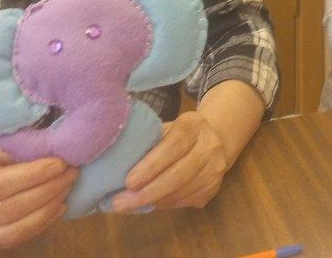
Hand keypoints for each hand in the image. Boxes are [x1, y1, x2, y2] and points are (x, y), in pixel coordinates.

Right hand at [0, 138, 77, 250]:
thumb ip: (16, 147)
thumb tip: (54, 147)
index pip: (2, 183)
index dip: (35, 175)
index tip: (61, 162)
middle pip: (12, 207)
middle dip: (48, 189)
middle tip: (71, 172)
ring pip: (18, 227)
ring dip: (49, 207)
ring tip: (67, 187)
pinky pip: (17, 238)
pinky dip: (43, 223)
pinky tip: (58, 206)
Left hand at [109, 111, 229, 212]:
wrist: (215, 138)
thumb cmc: (178, 133)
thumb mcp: (166, 127)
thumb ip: (148, 141)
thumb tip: (115, 165)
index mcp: (194, 125)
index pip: (174, 146)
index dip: (151, 165)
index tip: (128, 181)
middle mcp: (210, 146)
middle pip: (178, 175)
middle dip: (147, 192)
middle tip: (120, 203)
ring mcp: (215, 169)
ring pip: (181, 192)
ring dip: (152, 202)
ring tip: (128, 206)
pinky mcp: (214, 188)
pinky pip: (185, 201)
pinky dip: (163, 204)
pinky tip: (148, 203)